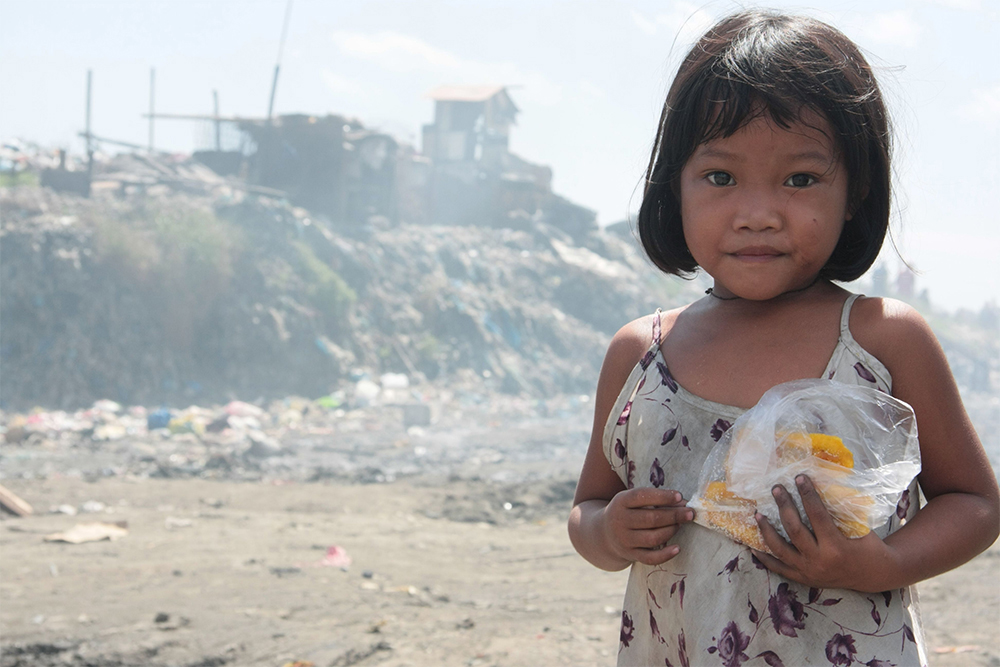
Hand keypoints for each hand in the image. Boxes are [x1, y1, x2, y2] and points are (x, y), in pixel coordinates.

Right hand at [601, 487, 693, 565]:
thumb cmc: (627, 512)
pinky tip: (677, 548)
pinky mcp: (630, 554)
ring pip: (653, 537)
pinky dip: (665, 554)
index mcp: (621, 501)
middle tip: (690, 513)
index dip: (662, 496)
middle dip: (674, 515)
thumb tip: (682, 503)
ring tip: (680, 524)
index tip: (679, 496)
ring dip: (671, 530)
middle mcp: (620, 520)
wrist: (604, 534)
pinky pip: (650, 558)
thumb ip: (654, 499)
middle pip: (651, 518)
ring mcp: (624, 539)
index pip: (642, 496)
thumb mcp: (632, 500)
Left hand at [752, 474, 893, 590]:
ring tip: (758, 514)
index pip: (817, 515)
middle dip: (784, 506)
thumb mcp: (861, 527)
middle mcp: (819, 561)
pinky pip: (778, 568)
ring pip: (780, 549)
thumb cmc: (869, 546)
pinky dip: (764, 558)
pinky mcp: (803, 579)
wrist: (875, 576)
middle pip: (794, 530)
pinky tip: (753, 545)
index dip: (807, 494)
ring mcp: (809, 571)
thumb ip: (842, 511)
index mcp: (836, 547)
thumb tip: (824, 482)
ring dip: (767, 531)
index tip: (799, 477)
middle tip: (776, 488)